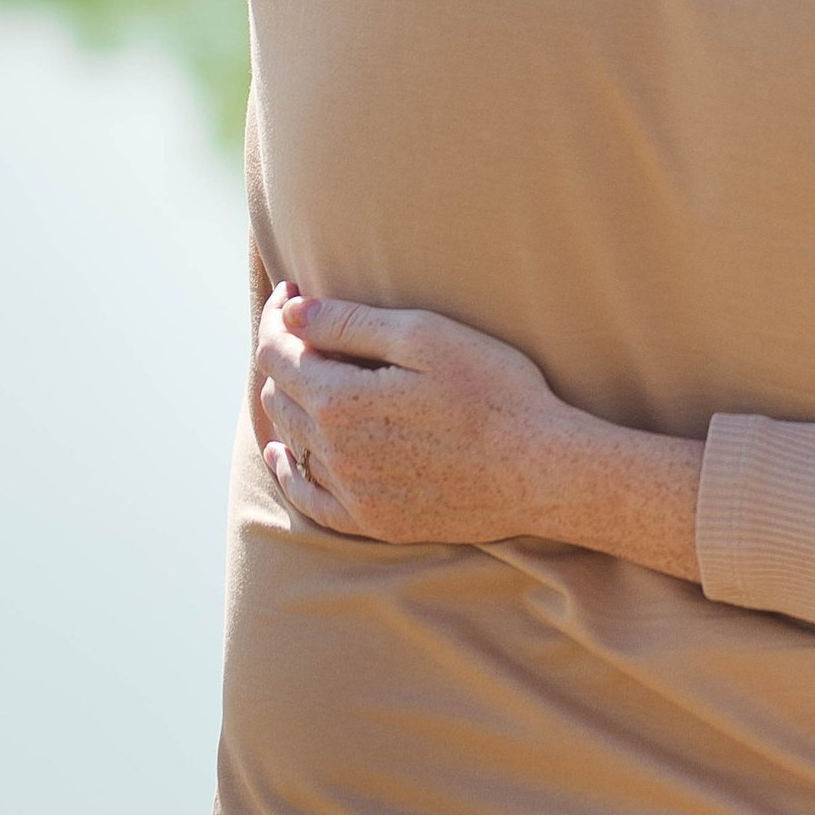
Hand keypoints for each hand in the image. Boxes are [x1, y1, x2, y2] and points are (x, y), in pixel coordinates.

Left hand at [252, 286, 568, 544]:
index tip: (293, 292)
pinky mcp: (372, 522)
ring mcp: (351, 494)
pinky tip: (285, 455)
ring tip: (309, 371)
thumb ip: (350, 324)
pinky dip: (289, 471)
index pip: (275, 352)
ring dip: (292, 401)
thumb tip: (292, 315)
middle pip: (279, 394)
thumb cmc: (493, 390)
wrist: (540, 469)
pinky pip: (307, 500)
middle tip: (310, 324)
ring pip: (292, 439)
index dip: (277, 316)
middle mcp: (333, 453)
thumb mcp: (426, 337)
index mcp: (339, 401)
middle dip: (286, 352)